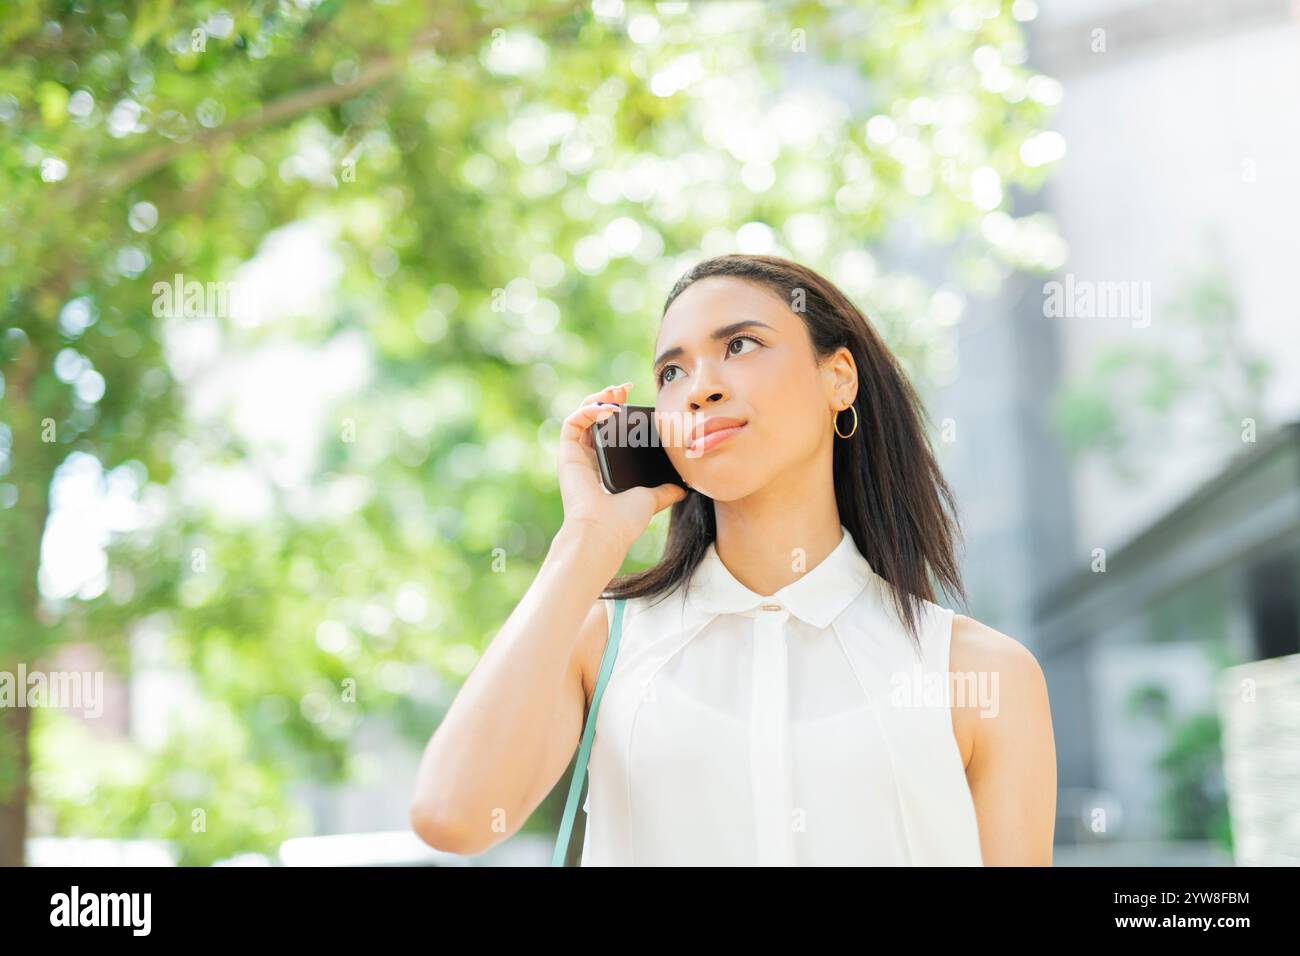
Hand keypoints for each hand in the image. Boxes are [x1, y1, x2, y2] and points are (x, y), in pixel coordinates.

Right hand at [557, 382, 688, 552]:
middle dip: (607, 399)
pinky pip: (572, 422)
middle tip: (624, 390)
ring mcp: (575, 456)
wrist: (606, 531)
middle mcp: (586, 460)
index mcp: (603, 468)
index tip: (633, 401)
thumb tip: (684, 487)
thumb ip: (665, 491)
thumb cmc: (624, 521)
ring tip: (615, 392)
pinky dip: (588, 410)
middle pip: (592, 419)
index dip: (617, 412)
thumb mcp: (651, 499)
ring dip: (596, 399)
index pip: (606, 431)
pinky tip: (607, 408)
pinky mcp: (567, 455)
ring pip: (579, 416)